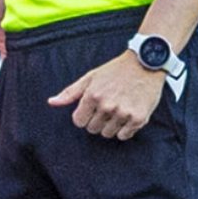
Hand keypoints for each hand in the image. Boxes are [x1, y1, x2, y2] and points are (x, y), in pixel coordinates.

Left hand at [48, 51, 164, 139]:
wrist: (145, 62)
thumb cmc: (116, 70)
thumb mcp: (90, 77)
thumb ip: (70, 92)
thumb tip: (51, 102)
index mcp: (92, 96)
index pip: (79, 122)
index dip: (84, 116)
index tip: (92, 109)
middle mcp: (107, 106)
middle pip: (93, 129)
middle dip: (97, 120)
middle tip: (107, 107)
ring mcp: (123, 113)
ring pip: (108, 134)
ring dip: (110, 126)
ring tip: (118, 110)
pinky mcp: (138, 118)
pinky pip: (124, 136)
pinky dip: (125, 129)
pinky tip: (127, 115)